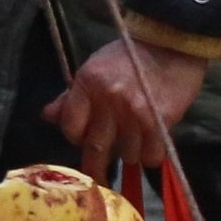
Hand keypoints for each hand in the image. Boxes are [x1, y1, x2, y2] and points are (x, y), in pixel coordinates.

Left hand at [46, 38, 209, 178]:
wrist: (173, 43)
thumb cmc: (131, 56)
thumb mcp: (96, 68)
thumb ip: (72, 96)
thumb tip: (47, 116)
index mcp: (89, 82)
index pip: (70, 125)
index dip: (76, 136)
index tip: (84, 138)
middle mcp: (109, 98)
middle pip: (94, 148)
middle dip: (95, 166)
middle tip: (99, 176)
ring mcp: (135, 111)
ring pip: (126, 155)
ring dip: (129, 153)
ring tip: (135, 140)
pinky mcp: (160, 121)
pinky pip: (150, 155)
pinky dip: (151, 154)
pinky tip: (152, 143)